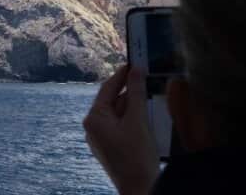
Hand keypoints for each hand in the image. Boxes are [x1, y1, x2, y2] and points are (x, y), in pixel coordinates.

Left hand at [83, 65, 158, 194]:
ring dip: (135, 107)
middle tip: (148, 79)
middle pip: (113, 101)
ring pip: (119, 115)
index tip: (134, 63)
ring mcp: (101, 139)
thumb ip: (137, 93)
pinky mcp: (111, 148)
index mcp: (94, 119)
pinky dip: (134, 120)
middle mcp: (93, 127)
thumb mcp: (138, 121)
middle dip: (131, 92)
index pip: (107, 88)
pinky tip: (148, 118)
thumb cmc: (136, 156)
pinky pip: (122, 127)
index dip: (122, 74)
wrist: (140, 189)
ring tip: (152, 98)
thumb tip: (136, 70)